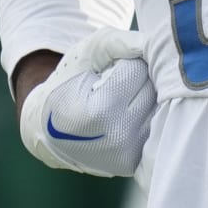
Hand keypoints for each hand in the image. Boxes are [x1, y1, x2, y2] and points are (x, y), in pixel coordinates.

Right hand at [17, 28, 156, 177]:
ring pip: (160, 108)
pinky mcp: (136, 164)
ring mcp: (128, 155)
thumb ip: (120, 43)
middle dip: (139, 79)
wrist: (47, 128)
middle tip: (114, 86)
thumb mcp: (87, 53)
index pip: (138, 70)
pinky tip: (128, 116)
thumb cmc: (69, 83)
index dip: (124, 63)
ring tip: (120, 101)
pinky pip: (158, 127)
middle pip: (154, 89)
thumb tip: (157, 44)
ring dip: (146, 98)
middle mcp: (117, 138)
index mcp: (99, 111)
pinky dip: (148, 117)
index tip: (105, 73)